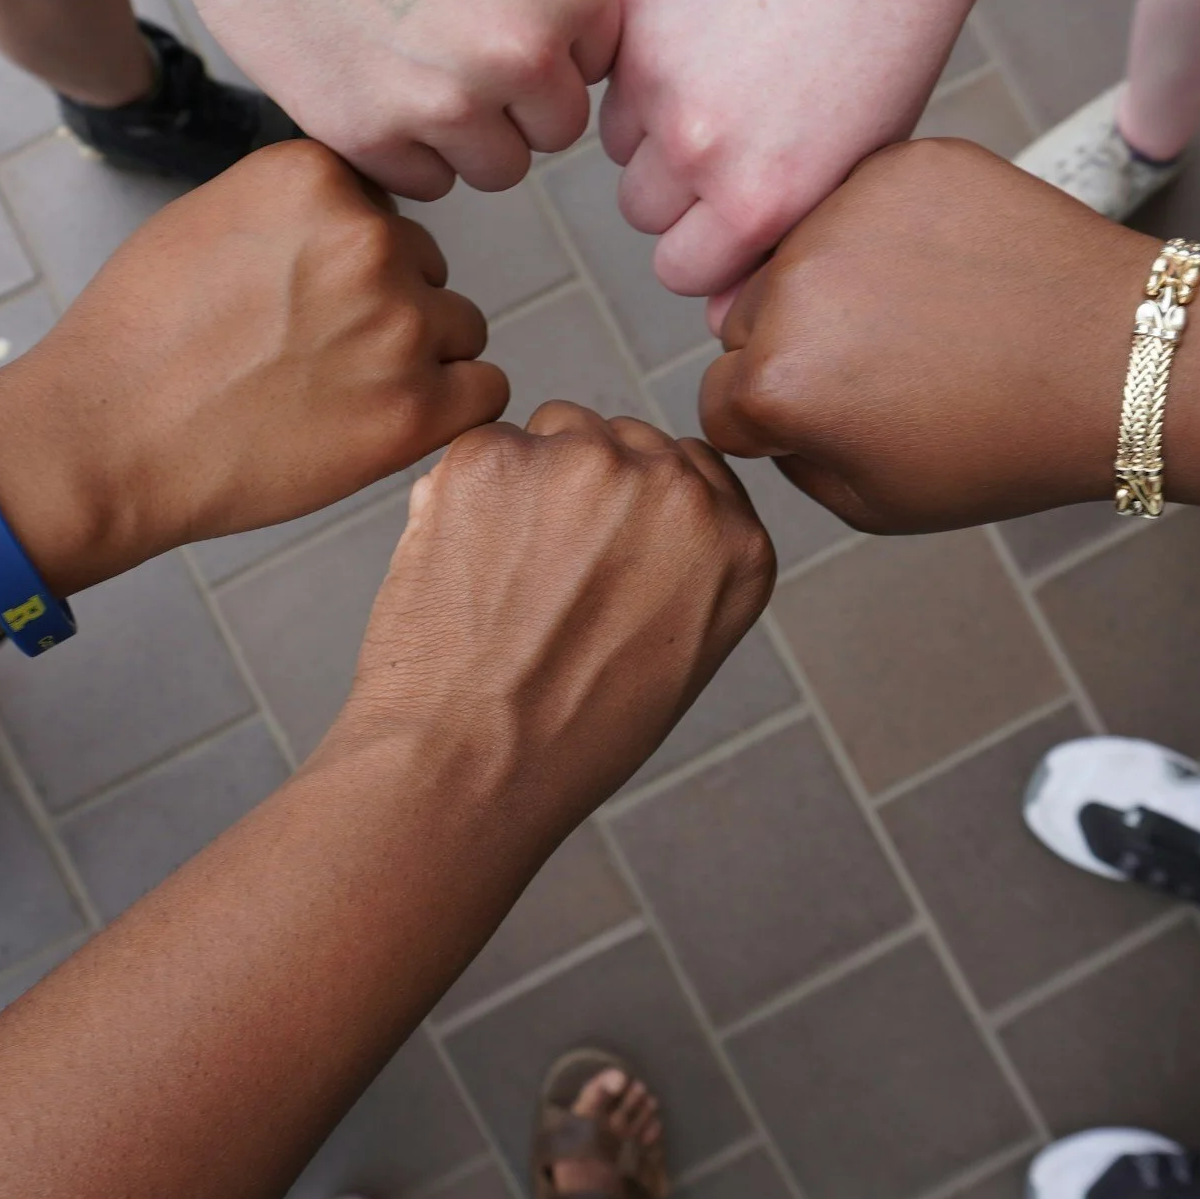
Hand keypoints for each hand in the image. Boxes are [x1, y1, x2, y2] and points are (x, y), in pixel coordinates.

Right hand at [0, 141, 508, 578]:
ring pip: (461, 328)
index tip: (302, 299)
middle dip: (387, 307)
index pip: (382, 209)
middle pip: (426, 266)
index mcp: (317, 178)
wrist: (107, 438)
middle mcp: (369, 238)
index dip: (347, 260)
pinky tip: (389, 423)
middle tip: (311, 356)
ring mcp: (399, 325)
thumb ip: (297, 211)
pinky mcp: (417, 409)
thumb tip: (357, 221)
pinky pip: (485, 390)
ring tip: (338, 394)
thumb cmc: (141, 337)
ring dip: (421, 359)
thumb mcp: (210, 219)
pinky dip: (449, 409)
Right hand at [149, 0, 619, 199]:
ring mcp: (449, 100)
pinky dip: (397, 149)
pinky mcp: (371, 135)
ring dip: (459, 133)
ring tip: (402, 63)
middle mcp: (525, 49)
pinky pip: (421, 183)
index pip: (596, 64)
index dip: (547, 46)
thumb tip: (591, 2)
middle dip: (512, 100)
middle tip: (443, 44)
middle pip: (553, 128)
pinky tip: (362, 80)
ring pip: (495, 168)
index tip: (492, 19)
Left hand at [339, 403, 774, 812]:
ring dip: (529, 480)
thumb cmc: (566, 738)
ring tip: (503, 576)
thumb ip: (684, 562)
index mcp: (738, 544)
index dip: (638, 511)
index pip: (692, 470)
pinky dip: (467, 494)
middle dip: (586, 491)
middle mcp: (675, 489)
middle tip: (546, 580)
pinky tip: (462, 568)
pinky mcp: (496, 456)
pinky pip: (485, 449)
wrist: (465, 768)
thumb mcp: (679, 657)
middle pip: (625, 440)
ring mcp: (585, 463)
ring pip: (556, 431)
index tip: (607, 558)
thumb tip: (641, 505)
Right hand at [599, 0, 981, 315]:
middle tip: (738, 132)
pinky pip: (608, 64)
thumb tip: (715, 325)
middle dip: (679, 188)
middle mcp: (697, 147)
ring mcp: (656, 70)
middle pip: (643, 212)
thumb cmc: (888, 42)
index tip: (736, 211)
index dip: (709, 247)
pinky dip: (642, 57)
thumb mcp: (855, 169)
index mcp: (756, 203)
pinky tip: (708, 25)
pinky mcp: (632, 3)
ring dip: (654, 123)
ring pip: (619, 141)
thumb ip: (779, 251)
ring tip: (727, 73)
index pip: (680, 273)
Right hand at [699, 138, 1157, 532]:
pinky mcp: (900, 165)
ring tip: (927, 317)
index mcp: (777, 380)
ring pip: (800, 252)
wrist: (1120, 359)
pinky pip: (861, 199)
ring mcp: (845, 212)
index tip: (840, 420)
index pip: (720, 399)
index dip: (775, 422)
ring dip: (838, 280)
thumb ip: (793, 462)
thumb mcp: (878, 503)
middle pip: (749, 318)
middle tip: (888, 369)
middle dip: (797, 345)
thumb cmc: (1006, 442)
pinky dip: (893, 229)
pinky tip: (952, 268)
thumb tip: (758, 414)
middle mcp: (790, 286)